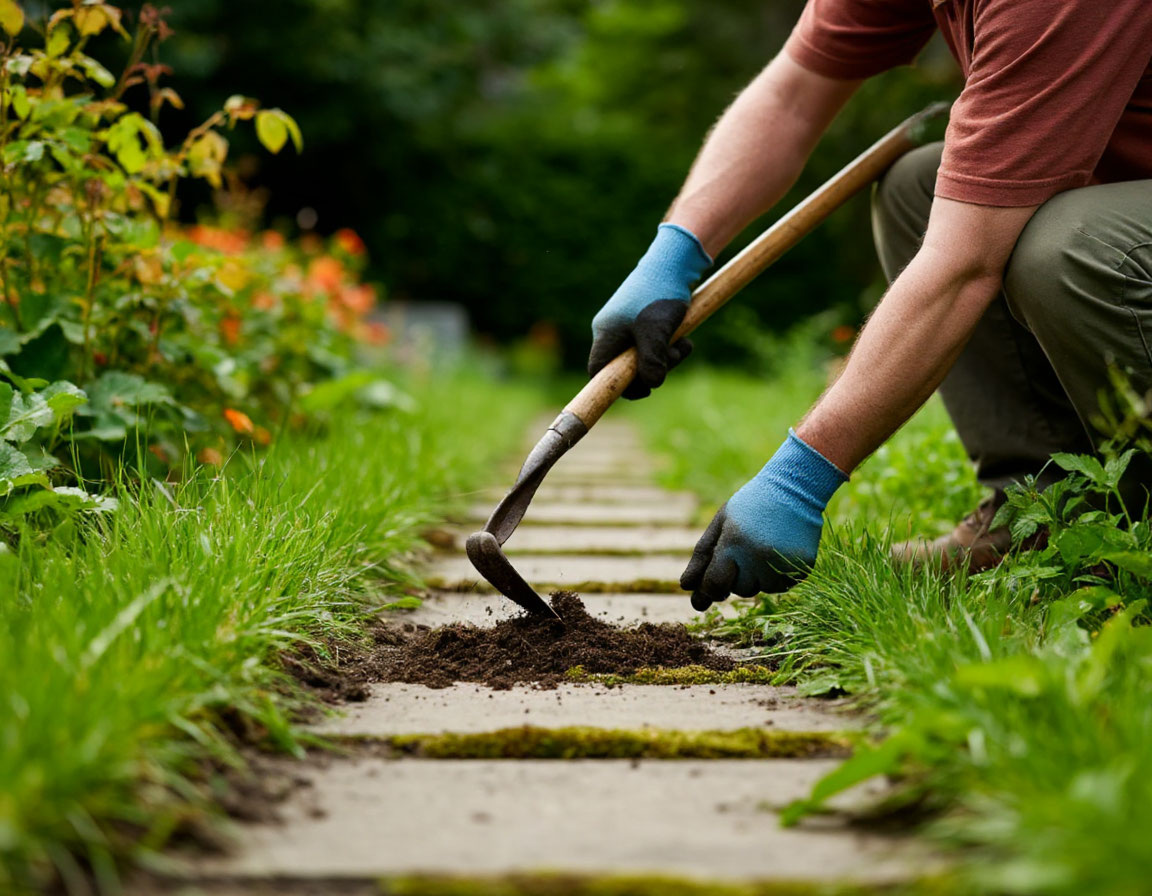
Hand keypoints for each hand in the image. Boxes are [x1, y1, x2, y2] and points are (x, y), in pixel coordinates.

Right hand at [588, 223, 711, 399]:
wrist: (675, 262)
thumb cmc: (660, 293)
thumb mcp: (657, 330)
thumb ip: (652, 360)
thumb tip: (651, 384)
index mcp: (606, 333)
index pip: (598, 371)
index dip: (615, 386)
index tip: (641, 390)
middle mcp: (613, 331)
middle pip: (625, 369)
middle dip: (651, 371)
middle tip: (671, 360)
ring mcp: (629, 327)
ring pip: (644, 359)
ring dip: (665, 359)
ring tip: (682, 344)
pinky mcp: (645, 323)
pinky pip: (654, 347)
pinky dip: (670, 348)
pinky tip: (684, 339)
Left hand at [681, 430, 847, 609]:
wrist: (794, 488)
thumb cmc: (750, 506)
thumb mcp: (721, 523)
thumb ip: (702, 556)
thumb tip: (686, 587)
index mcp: (733, 542)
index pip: (714, 585)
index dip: (711, 589)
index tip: (714, 584)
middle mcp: (758, 556)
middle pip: (740, 590)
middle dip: (739, 576)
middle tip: (747, 548)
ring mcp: (783, 563)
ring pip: (762, 589)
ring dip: (759, 576)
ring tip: (765, 545)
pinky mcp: (803, 568)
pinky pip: (782, 586)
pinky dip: (778, 574)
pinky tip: (780, 550)